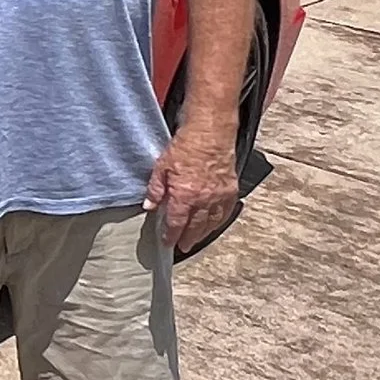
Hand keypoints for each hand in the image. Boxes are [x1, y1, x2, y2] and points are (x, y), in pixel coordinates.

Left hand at [147, 119, 239, 253]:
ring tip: (196, 239)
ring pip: (211, 222)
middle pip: (194, 227)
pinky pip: (225, 212)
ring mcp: (219, 196)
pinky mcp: (230, 190)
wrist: (211, 133)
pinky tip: (214, 223)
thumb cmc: (186, 146)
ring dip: (203, 233)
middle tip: (183, 246)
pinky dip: (218, 221)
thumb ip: (155, 189)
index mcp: (185, 196)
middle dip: (187, 238)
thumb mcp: (162, 166)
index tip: (167, 242)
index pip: (176, 223)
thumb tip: (149, 206)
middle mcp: (203, 200)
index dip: (171, 235)